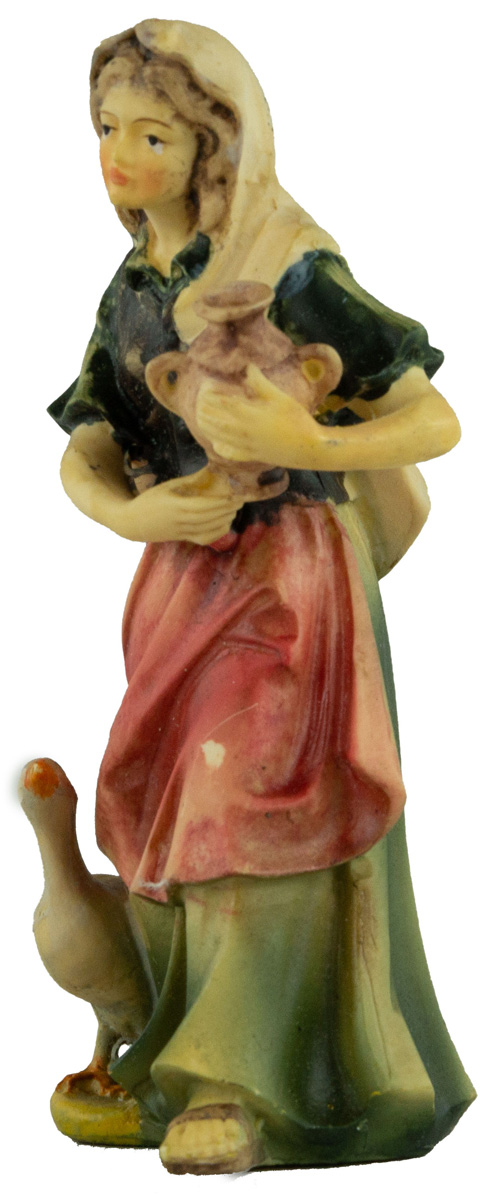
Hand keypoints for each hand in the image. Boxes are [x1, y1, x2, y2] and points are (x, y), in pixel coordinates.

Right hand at [121, 468, 243, 543]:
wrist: (132, 524)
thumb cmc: (150, 501)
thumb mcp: (168, 487)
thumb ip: (191, 481)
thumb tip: (213, 470)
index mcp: (175, 505)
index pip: (203, 506)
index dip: (220, 502)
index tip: (234, 493)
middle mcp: (180, 521)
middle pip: (210, 518)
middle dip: (227, 509)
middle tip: (241, 499)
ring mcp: (182, 532)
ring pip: (210, 529)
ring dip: (225, 519)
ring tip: (234, 509)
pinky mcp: (184, 539)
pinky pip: (205, 538)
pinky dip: (218, 532)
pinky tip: (225, 523)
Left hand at [196, 365, 320, 465]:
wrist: (309, 448)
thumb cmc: (297, 420)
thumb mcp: (281, 398)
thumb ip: (261, 384)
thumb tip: (248, 367)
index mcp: (253, 415)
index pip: (224, 404)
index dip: (212, 395)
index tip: (207, 386)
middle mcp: (246, 432)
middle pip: (216, 422)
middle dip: (204, 411)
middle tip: (200, 401)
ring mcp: (247, 446)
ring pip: (219, 437)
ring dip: (207, 426)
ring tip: (201, 416)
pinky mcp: (252, 456)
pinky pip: (230, 453)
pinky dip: (220, 447)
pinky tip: (216, 441)